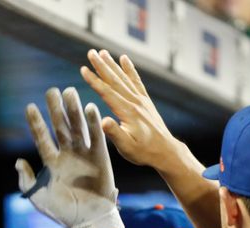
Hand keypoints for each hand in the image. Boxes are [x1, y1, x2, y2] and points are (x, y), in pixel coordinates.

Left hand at [16, 87, 122, 227]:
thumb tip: (18, 161)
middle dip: (56, 109)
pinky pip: (96, 137)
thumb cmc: (61, 211)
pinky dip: (93, 123)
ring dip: (73, 110)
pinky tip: (89, 108)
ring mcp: (84, 153)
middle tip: (52, 90)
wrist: (86, 220)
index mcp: (51, 162)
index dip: (36, 123)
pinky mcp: (100, 157)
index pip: (42, 138)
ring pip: (78, 127)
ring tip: (70, 92)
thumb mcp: (38, 197)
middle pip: (60, 126)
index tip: (29, 106)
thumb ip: (27, 180)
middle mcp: (67, 154)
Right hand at [79, 49, 180, 170]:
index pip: (107, 93)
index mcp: (127, 112)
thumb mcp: (126, 147)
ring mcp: (141, 100)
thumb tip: (103, 121)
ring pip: (124, 78)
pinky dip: (129, 69)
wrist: (166, 152)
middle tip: (90, 52)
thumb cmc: (143, 152)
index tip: (83, 69)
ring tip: (102, 52)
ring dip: (112, 64)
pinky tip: (124, 59)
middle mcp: (135, 102)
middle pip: (115, 80)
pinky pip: (136, 81)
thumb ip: (114, 133)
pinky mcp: (145, 101)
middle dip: (101, 66)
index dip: (94, 80)